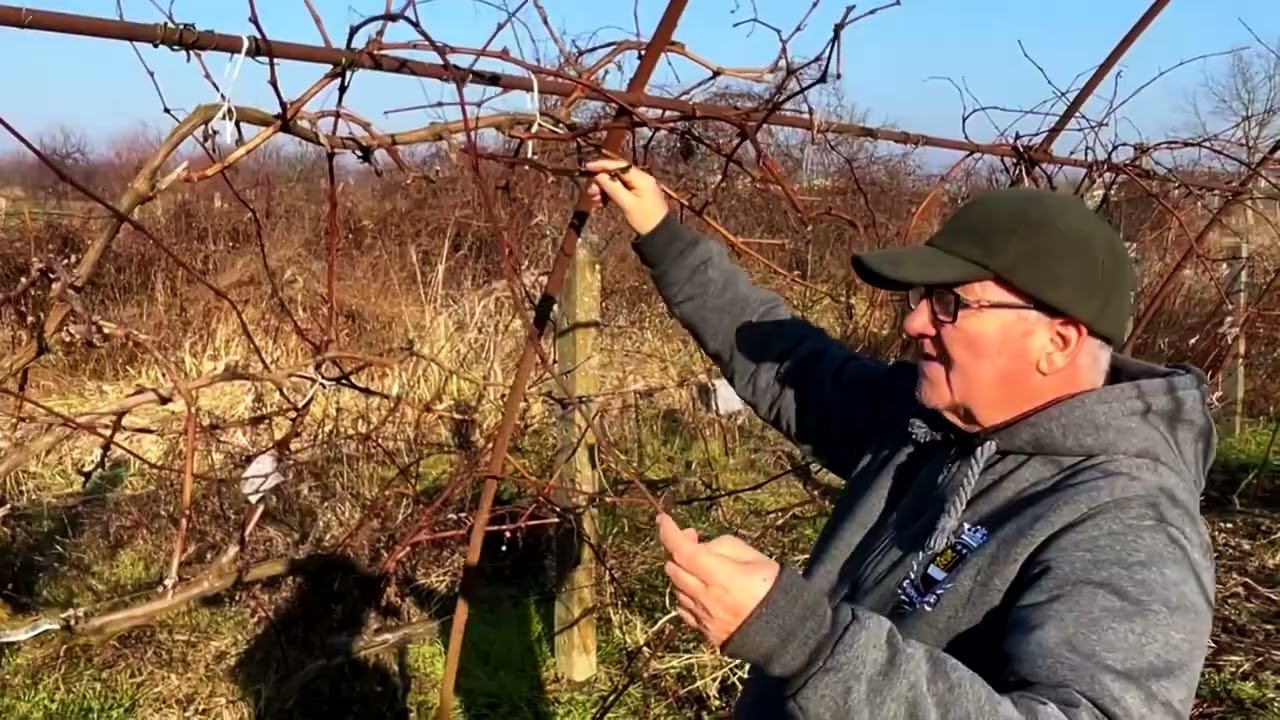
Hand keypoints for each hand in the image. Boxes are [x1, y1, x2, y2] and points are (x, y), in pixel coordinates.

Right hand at [585, 157, 669, 235]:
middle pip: (617, 173)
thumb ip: (613, 188)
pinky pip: (621, 189)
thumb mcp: (627, 204)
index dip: (602, 165)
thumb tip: (599, 175)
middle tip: (590, 191)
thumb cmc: (645, 220)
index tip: (587, 167)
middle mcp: (641, 179)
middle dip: (602, 180)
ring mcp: (640, 186)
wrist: (660, 234)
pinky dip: (610, 193)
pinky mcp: (638, 195)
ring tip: (593, 198)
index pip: (619, 166)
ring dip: (604, 188)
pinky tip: (601, 200)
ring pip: (618, 182)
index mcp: (641, 178)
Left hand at [657, 513, 779, 647]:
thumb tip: (699, 546)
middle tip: (694, 539)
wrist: (786, 630)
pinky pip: (684, 608)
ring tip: (702, 565)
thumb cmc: (772, 587)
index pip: (682, 550)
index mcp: (719, 576)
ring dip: (682, 572)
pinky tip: (700, 589)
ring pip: (676, 588)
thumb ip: (722, 546)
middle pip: (673, 568)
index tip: (663, 518)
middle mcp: (705, 598)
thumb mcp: (753, 556)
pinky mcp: (705, 631)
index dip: (668, 532)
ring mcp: (703, 617)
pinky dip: (686, 593)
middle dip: (677, 550)